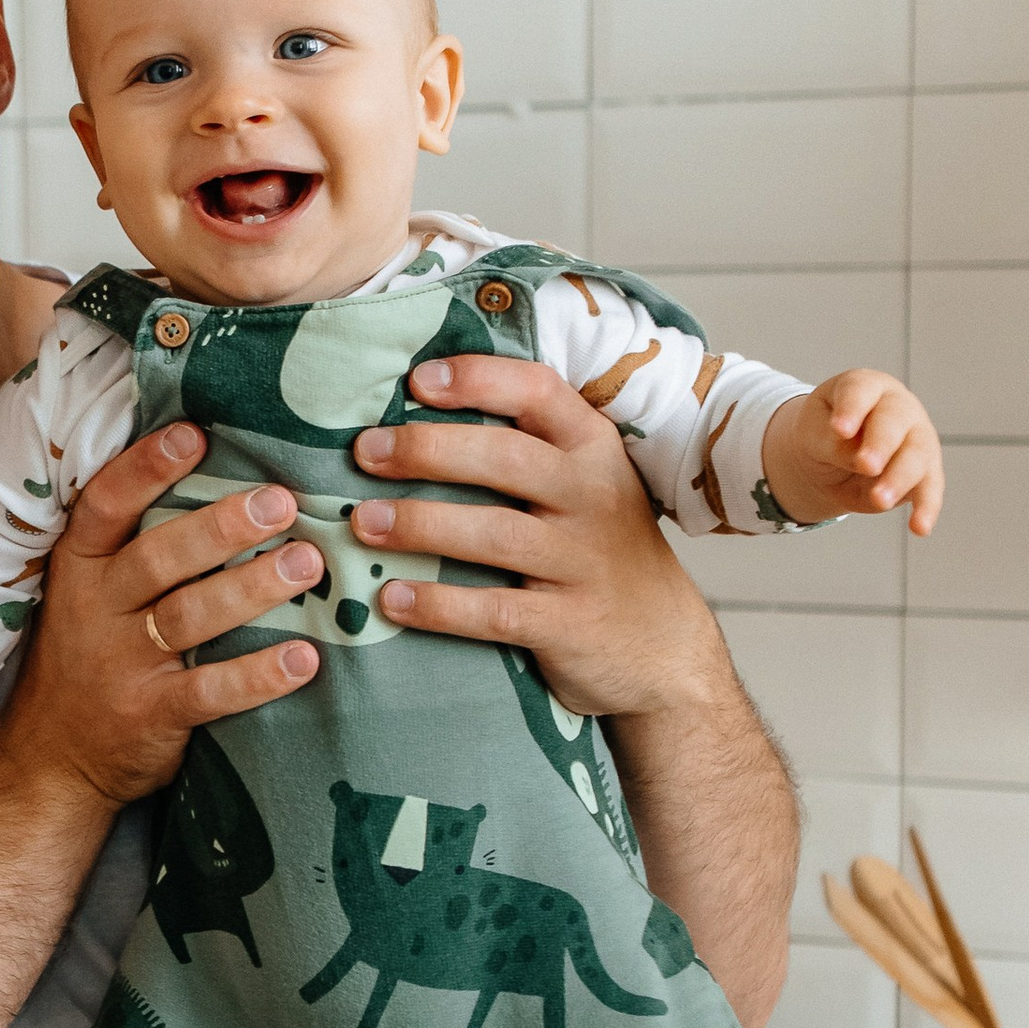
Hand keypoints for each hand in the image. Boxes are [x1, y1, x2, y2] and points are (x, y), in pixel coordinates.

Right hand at [0, 420, 323, 809]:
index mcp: (80, 567)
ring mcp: (123, 664)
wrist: (51, 760)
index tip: (194, 434)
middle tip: (280, 501)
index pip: (105, 505)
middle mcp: (97, 609)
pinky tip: (304, 658)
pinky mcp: (151, 715)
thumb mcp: (87, 593)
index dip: (147, 468)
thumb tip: (217, 473)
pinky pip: (210, 693)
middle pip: (160, 556)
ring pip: (191, 616)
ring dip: (252, 588)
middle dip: (222, 526)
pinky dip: (259, 676)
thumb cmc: (87, 658)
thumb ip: (135, 544)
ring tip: (307, 564)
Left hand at [343, 354, 725, 724]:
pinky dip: (440, 605)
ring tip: (363, 524)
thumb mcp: (586, 485)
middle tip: (366, 452)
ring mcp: (583, 563)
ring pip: (496, 534)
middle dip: (429, 450)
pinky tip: (392, 599)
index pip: (539, 392)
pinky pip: (496, 611)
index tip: (418, 381)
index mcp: (592, 449)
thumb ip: (526, 448)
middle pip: (506, 458)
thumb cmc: (601, 552)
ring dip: (422, 525)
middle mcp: (592, 497)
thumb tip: (414, 415)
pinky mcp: (569, 624)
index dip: (478, 379)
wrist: (664, 648)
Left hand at [763, 372, 943, 533]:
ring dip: (899, 479)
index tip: (839, 429)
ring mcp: (917, 437)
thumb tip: (856, 457)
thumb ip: (830, 442)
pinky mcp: (925, 471)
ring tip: (879, 500)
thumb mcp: (812, 433)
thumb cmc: (823, 434)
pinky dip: (926, 508)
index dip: (852, 409)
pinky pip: (930, 488)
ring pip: (917, 456)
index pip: (861, 391)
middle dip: (881, 444)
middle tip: (866, 464)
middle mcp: (898, 407)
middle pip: (895, 422)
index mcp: (866, 387)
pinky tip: (919, 527)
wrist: (832, 457)